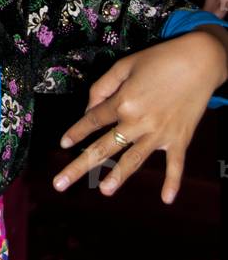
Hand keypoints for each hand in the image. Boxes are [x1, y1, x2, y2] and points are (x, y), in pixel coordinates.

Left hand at [52, 30, 227, 203]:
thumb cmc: (159, 59)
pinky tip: (167, 200)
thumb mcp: (124, 65)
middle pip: (103, 147)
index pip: (92, 121)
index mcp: (122, 102)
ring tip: (103, 191)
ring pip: (133, 159)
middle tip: (59, 184)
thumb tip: (89, 109)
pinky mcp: (180, 139)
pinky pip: (175, 164)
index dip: (76, 131)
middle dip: (79, 166)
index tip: (63, 144)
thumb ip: (102, 87)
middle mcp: (137, 121)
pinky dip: (173, 182)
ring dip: (117, 176)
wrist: (200, 61)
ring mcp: (159, 133)